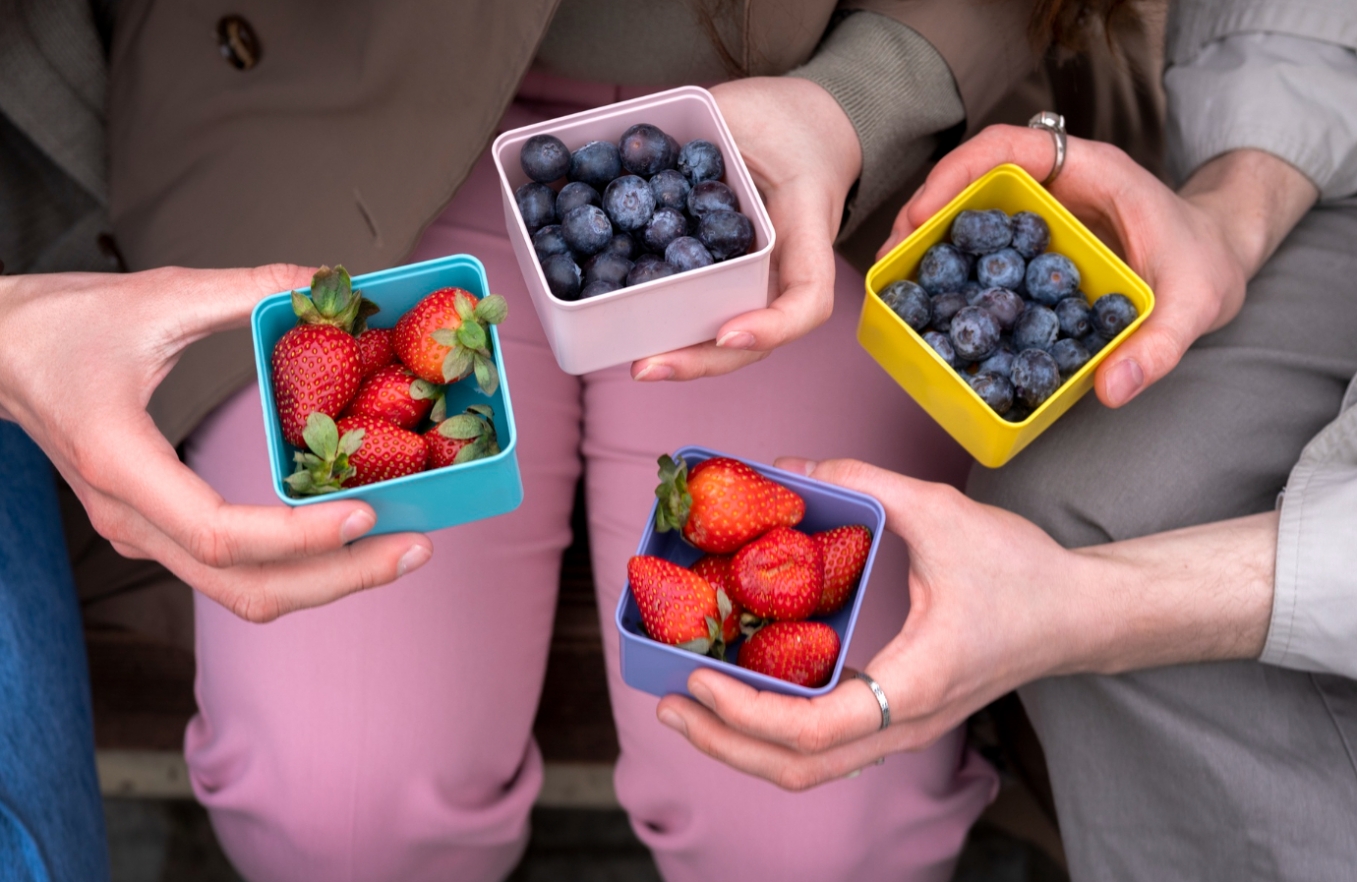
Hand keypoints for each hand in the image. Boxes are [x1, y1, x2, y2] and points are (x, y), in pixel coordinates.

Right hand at [0, 266, 432, 621]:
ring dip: (326, 580)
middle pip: (245, 586)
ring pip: (241, 591)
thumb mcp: (154, 297)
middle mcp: (131, 520)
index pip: (218, 533)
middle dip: (339, 577)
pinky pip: (234, 569)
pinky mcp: (156, 529)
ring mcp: (141, 534)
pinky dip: (298, 564)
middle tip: (416, 548)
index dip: (298, 535)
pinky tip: (350, 535)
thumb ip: (244, 289)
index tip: (367, 513)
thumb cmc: (59, 326)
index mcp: (120, 464)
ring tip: (400, 549)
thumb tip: (325, 280)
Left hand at [631, 76, 861, 381]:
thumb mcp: (759, 115)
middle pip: (751, 340)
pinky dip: (660, 319)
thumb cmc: (788, 123)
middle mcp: (779, 273)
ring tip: (634, 361)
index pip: (808, 298)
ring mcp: (751, 282)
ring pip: (720, 335)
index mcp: (806, 236)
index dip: (772, 325)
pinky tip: (618, 323)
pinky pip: (696, 307)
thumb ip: (710, 126)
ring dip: (677, 353)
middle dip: (700, 359)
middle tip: (648, 367)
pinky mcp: (721, 276)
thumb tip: (631, 147)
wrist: (801, 129)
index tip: (728, 332)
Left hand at [655, 457, 1274, 789]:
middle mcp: (907, 723)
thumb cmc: (1023, 572)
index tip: (698, 678)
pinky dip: (778, 731)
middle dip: (725, 744)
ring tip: (693, 706)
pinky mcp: (904, 718)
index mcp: (916, 683)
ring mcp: (906, 729)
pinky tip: (748, 691)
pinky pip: (831, 746)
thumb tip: (789, 466)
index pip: (813, 730)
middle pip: (800, 769)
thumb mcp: (941, 512)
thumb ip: (864, 485)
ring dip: (746, 745)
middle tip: (670, 704)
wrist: (1081, 616)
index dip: (744, 713)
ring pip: (813, 768)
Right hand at [877, 126, 1317, 406]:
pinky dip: (952, 263)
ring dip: (928, 238)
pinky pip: (984, 242)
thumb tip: (1109, 391)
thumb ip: (1156, 348)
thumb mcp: (1193, 308)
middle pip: (974, 175)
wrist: (1218, 261)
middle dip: (924, 209)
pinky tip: (931, 298)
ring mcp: (1042, 211)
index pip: (1011, 147)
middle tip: (892, 257)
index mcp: (1093, 172)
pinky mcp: (1034, 242)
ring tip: (896, 278)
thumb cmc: (1208, 267)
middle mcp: (1059, 184)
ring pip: (971, 208)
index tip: (924, 213)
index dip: (959, 172)